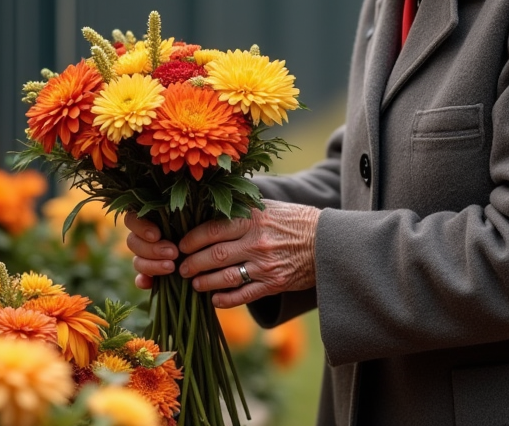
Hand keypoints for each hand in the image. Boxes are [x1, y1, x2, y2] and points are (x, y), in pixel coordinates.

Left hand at [125, 201, 319, 307]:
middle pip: (214, 255)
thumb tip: (209, 207)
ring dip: (205, 283)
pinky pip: (244, 295)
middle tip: (181, 269)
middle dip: (193, 264)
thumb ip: (241, 209)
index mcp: (253, 219)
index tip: (181, 246)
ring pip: (226, 278)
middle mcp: (257, 242)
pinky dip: (226, 300)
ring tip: (195, 284)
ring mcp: (266, 265)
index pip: (212, 230)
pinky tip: (215, 301)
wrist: (328, 242)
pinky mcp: (274, 283)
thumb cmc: (294, 220)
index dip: (192, 240)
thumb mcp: (268, 207)